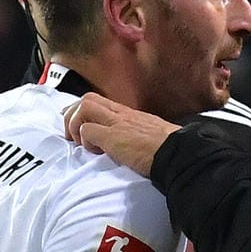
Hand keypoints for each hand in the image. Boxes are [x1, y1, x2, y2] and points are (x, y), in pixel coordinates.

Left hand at [62, 93, 180, 176]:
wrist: (178, 152)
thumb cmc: (170, 148)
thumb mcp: (151, 134)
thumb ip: (138, 134)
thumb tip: (131, 143)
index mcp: (130, 114)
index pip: (100, 102)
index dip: (82, 111)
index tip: (76, 125)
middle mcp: (121, 113)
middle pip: (87, 99)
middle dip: (73, 115)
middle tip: (72, 135)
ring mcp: (117, 123)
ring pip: (84, 107)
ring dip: (75, 125)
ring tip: (81, 144)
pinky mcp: (113, 136)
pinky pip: (87, 130)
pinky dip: (86, 141)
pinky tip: (96, 152)